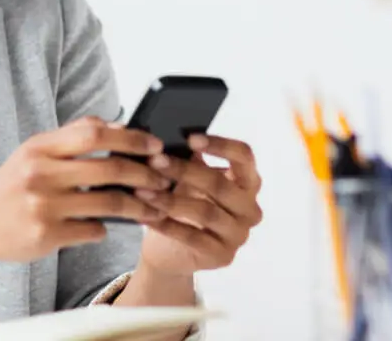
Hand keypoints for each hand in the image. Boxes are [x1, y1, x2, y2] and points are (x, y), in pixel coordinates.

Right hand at [0, 116, 174, 262]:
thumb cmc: (11, 184)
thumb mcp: (33, 152)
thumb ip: (71, 138)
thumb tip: (117, 127)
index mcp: (39, 148)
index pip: (94, 133)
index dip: (130, 137)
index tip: (154, 145)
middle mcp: (41, 174)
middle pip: (109, 168)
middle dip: (144, 174)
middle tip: (162, 179)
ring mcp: (44, 206)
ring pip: (109, 204)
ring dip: (138, 206)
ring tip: (152, 207)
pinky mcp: (47, 236)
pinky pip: (94, 231)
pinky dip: (105, 228)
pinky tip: (105, 226)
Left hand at [136, 134, 263, 275]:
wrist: (170, 252)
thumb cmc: (181, 205)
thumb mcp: (185, 180)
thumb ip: (188, 159)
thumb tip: (170, 135)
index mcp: (246, 183)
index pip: (244, 157)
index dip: (220, 145)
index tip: (191, 138)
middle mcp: (249, 209)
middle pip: (220, 185)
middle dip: (184, 171)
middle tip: (154, 160)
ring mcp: (238, 235)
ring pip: (205, 211)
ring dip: (170, 199)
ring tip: (141, 190)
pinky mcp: (222, 256)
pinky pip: (192, 237)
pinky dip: (165, 224)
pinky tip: (144, 214)